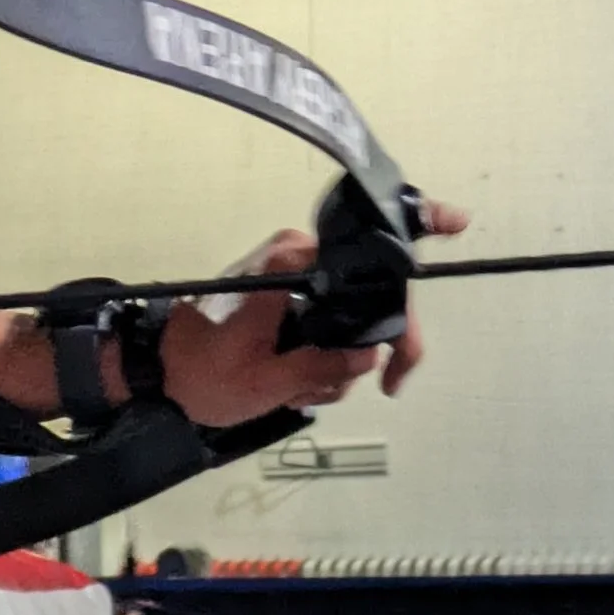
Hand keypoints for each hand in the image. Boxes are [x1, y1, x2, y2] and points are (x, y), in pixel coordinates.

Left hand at [160, 201, 468, 427]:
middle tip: (392, 385)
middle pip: (373, 291)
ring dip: (338, 365)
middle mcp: (298, 260)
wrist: (155, 375)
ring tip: (301, 392)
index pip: (366, 245)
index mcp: (294, 263)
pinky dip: (322, 364)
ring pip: (353, 319)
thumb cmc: (200, 373)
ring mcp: (296, 279)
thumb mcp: (265, 381)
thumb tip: (371, 355)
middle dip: (376, 346)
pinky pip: (330, 328)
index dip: (416, 229)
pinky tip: (297, 388)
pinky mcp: (290, 301)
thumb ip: (323, 365)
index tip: (458, 222)